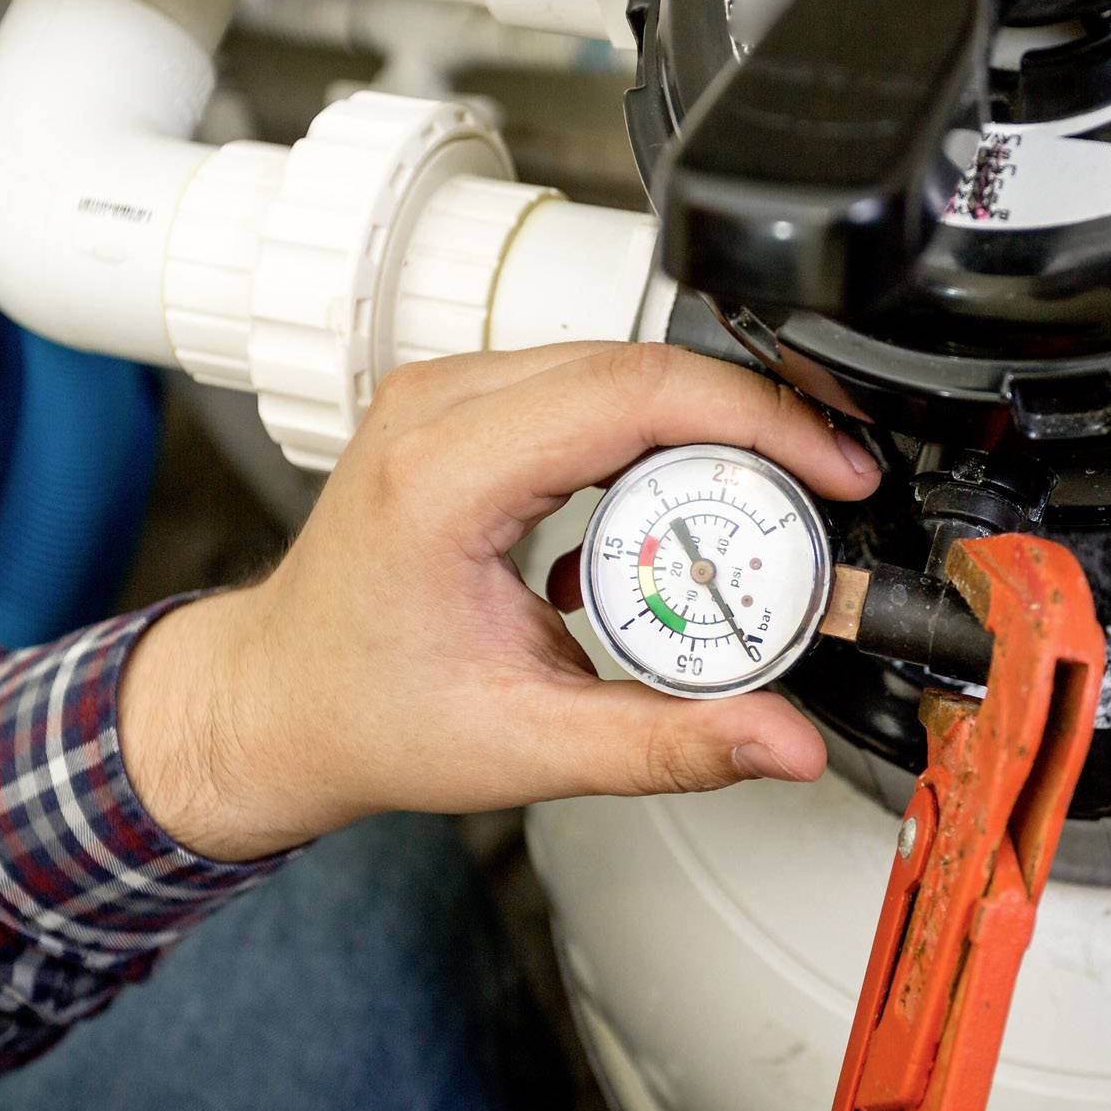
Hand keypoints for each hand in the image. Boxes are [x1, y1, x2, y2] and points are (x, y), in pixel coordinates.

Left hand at [117, 343, 880, 862]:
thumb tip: (785, 743)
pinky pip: (586, 383)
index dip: (758, 419)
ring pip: (620, 362)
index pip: (634, 393)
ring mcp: (444, 395)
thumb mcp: (527, 748)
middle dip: (755, 419)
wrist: (275, 703)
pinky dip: (655, 431)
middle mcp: (437, 411)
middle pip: (640, 363)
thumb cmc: (364, 715)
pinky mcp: (461, 405)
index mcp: (442, 476)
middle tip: (828, 492)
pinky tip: (677, 508)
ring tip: (769, 506)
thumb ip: (669, 745)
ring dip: (708, 422)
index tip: (834, 467)